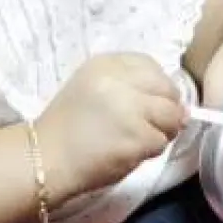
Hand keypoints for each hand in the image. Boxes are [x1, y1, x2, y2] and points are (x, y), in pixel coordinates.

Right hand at [36, 53, 184, 202]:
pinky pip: (161, 142)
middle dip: (166, 110)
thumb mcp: (93, 90)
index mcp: (105, 63)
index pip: (152, 66)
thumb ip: (130, 88)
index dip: (157, 88)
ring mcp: (130, 107)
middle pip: (168, 90)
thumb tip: (178, 105)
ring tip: (135, 140)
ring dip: (162, 132)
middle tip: (147, 126)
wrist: (45, 159)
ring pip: (171, 117)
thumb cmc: (69, 128)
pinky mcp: (137, 135)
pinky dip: (150, 151)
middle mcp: (119, 80)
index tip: (147, 103)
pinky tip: (127, 153)